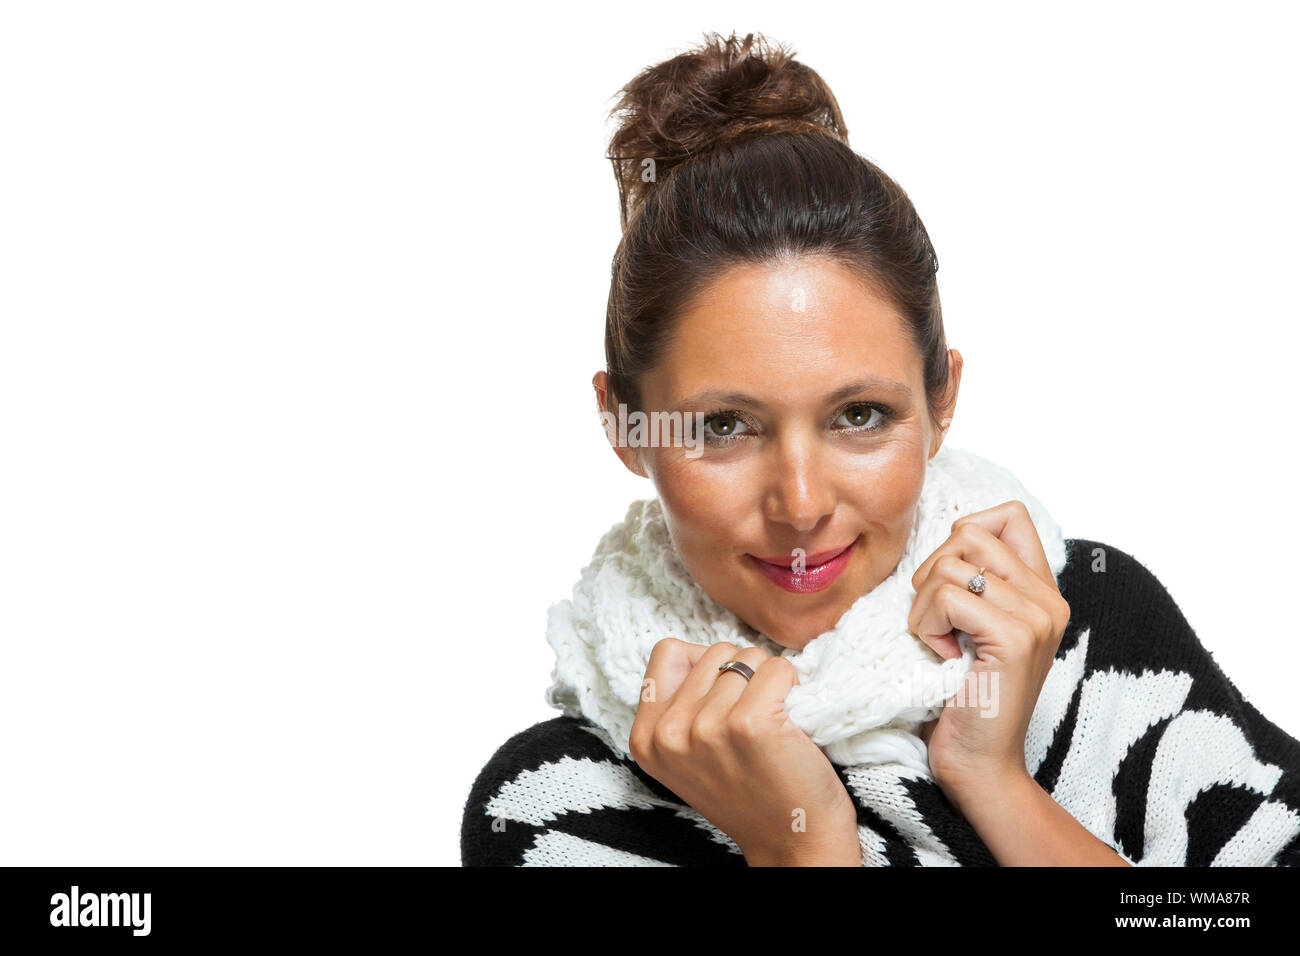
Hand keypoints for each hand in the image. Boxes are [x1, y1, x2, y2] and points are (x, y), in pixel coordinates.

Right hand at [629, 638, 860, 865]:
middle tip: (753, 716)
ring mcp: (707, 728)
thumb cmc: (748, 790)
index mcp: (645, 737)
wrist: (791, 841)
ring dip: (769, 681)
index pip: (668, 652)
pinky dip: (793, 686)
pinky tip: (790, 721)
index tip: (721, 698)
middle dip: (742, 673)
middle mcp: (668, 733)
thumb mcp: (687, 754)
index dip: (703, 664)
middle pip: (714, 650)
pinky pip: (778, 669)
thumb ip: (678, 704)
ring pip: (749, 656)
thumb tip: (702, 650)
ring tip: (773, 722)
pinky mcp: (750, 724)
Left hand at [907, 500, 1070, 806]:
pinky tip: (944, 658)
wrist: (978, 764)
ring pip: (950, 564)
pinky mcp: (1016, 638)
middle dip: (930, 572)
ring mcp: (1037, 617)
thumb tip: (943, 535)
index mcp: (1042, 591)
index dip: (963, 534)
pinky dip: (926, 625)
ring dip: (923, 605)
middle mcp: (1049, 599)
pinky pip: (947, 596)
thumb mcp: (969, 626)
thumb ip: (971, 581)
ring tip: (939, 643)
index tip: (949, 584)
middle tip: (936, 621)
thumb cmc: (961, 696)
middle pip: (968, 532)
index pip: (1008, 514)